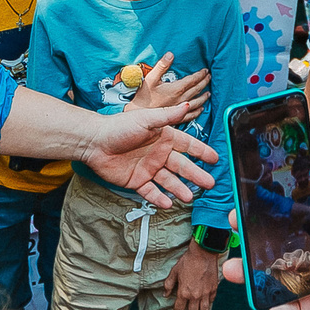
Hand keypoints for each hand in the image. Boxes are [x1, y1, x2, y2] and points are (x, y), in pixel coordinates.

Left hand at [81, 107, 218, 207]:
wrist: (94, 142)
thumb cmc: (118, 126)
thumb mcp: (145, 119)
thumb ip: (167, 116)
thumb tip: (186, 106)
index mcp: (163, 137)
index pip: (187, 145)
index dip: (201, 151)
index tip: (215, 158)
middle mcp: (158, 153)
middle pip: (182, 166)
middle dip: (196, 175)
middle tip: (210, 183)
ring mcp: (148, 168)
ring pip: (169, 181)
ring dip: (180, 189)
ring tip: (190, 197)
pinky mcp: (136, 181)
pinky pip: (151, 192)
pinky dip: (159, 198)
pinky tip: (168, 203)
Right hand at [130, 50, 213, 119]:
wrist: (138, 115)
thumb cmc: (143, 97)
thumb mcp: (151, 78)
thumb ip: (161, 66)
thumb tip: (170, 54)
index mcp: (176, 89)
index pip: (193, 80)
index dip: (200, 74)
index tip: (205, 70)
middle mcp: (181, 99)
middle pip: (197, 89)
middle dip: (204, 82)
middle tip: (209, 77)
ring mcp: (179, 109)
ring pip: (197, 102)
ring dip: (204, 97)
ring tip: (208, 93)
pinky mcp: (176, 117)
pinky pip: (191, 115)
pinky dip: (198, 111)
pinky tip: (201, 109)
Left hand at [168, 244, 222, 309]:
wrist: (203, 253)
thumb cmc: (188, 261)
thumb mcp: (174, 272)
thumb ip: (169, 284)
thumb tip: (165, 294)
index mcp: (184, 292)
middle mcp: (195, 296)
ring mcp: (205, 293)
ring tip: (196, 309)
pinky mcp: (214, 289)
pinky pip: (211, 301)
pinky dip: (207, 302)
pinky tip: (205, 300)